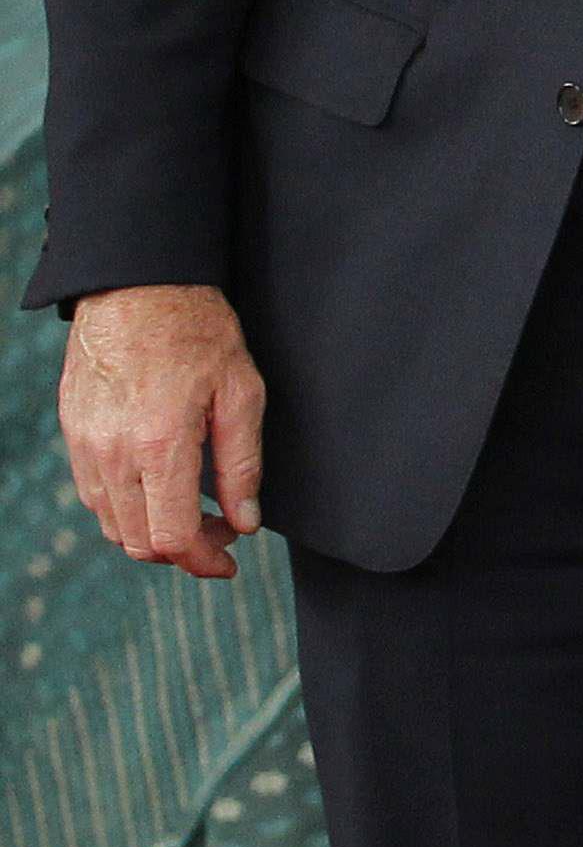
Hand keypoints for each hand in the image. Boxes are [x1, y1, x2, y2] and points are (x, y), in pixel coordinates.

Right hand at [60, 283, 265, 579]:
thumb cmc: (196, 330)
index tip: (228, 561)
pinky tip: (159, 487)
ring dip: (152, 533)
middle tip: (220, 533)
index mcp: (159, 446)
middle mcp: (113, 454)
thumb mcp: (241, 391)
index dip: (203, 561)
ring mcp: (86, 446)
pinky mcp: (73, 434)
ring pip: (112, 526)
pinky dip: (126, 509)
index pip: (172, 537)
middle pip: (139, 542)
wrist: (136, 285)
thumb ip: (243, 464)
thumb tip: (246, 523)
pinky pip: (94, 495)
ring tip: (193, 512)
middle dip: (183, 552)